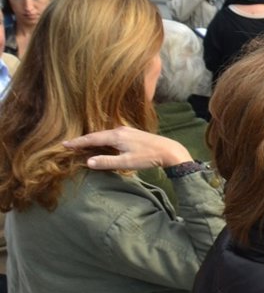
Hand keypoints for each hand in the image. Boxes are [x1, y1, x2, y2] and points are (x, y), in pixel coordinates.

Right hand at [64, 127, 191, 170]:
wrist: (170, 150)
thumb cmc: (149, 157)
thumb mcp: (127, 163)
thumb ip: (107, 162)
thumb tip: (88, 162)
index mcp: (116, 136)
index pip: (91, 139)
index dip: (77, 142)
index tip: (64, 144)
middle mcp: (119, 130)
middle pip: (97, 135)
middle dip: (83, 140)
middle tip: (69, 145)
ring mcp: (127, 130)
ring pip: (105, 135)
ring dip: (94, 140)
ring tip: (82, 145)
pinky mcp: (133, 133)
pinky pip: (112, 135)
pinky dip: (104, 140)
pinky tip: (103, 144)